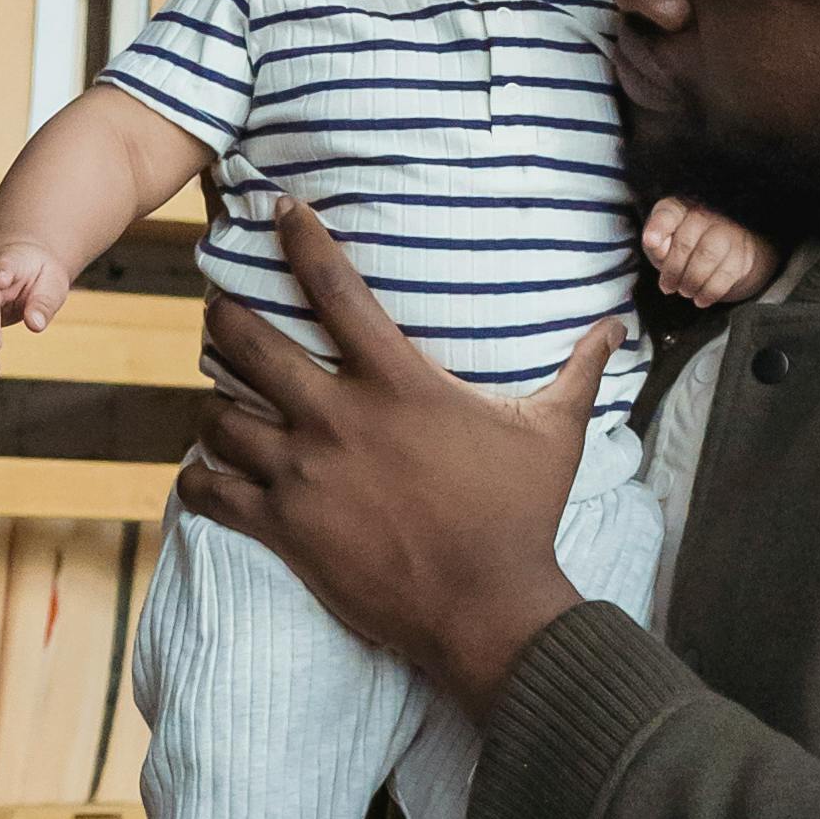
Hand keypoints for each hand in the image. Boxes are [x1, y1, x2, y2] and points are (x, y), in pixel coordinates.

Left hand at [181, 208, 614, 711]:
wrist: (486, 607)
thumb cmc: (521, 517)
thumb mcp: (555, 435)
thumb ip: (577, 371)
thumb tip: (616, 327)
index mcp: (397, 384)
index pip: (335, 288)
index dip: (301, 240)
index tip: (280, 211)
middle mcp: (339, 419)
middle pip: (250, 344)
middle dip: (226, 319)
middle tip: (220, 312)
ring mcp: (304, 474)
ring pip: (221, 417)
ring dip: (215, 405)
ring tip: (219, 402)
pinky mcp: (284, 528)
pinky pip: (213, 492)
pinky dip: (202, 479)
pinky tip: (208, 474)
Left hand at [644, 195, 775, 309]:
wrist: (728, 256)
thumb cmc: (686, 250)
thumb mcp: (665, 247)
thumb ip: (656, 245)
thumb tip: (654, 243)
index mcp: (680, 210)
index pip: (669, 213)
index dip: (658, 227)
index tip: (650, 241)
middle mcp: (705, 215)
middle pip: (685, 243)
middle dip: (673, 271)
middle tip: (669, 287)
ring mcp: (727, 232)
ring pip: (706, 257)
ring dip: (691, 282)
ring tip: (685, 292)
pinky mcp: (742, 253)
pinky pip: (725, 274)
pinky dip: (709, 292)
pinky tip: (701, 299)